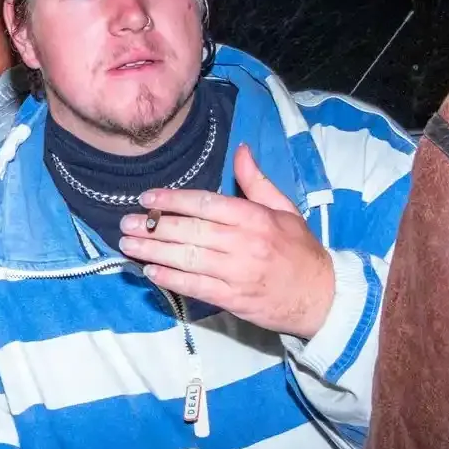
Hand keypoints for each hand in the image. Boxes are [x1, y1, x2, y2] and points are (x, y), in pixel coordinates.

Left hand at [118, 144, 335, 338]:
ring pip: (188, 259)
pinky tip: (150, 271)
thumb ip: (256, 182)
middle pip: (191, 231)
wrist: (323, 296)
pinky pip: (196, 287)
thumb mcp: (284, 209)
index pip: (206, 203)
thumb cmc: (300, 250)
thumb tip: (241, 149)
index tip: (147, 197)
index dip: (173, 200)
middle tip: (125, 222)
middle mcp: (244, 244)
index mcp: (255, 218)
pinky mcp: (233, 299)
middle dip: (154, 226)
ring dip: (153, 251)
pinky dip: (171, 279)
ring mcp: (237, 273)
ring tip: (127, 245)